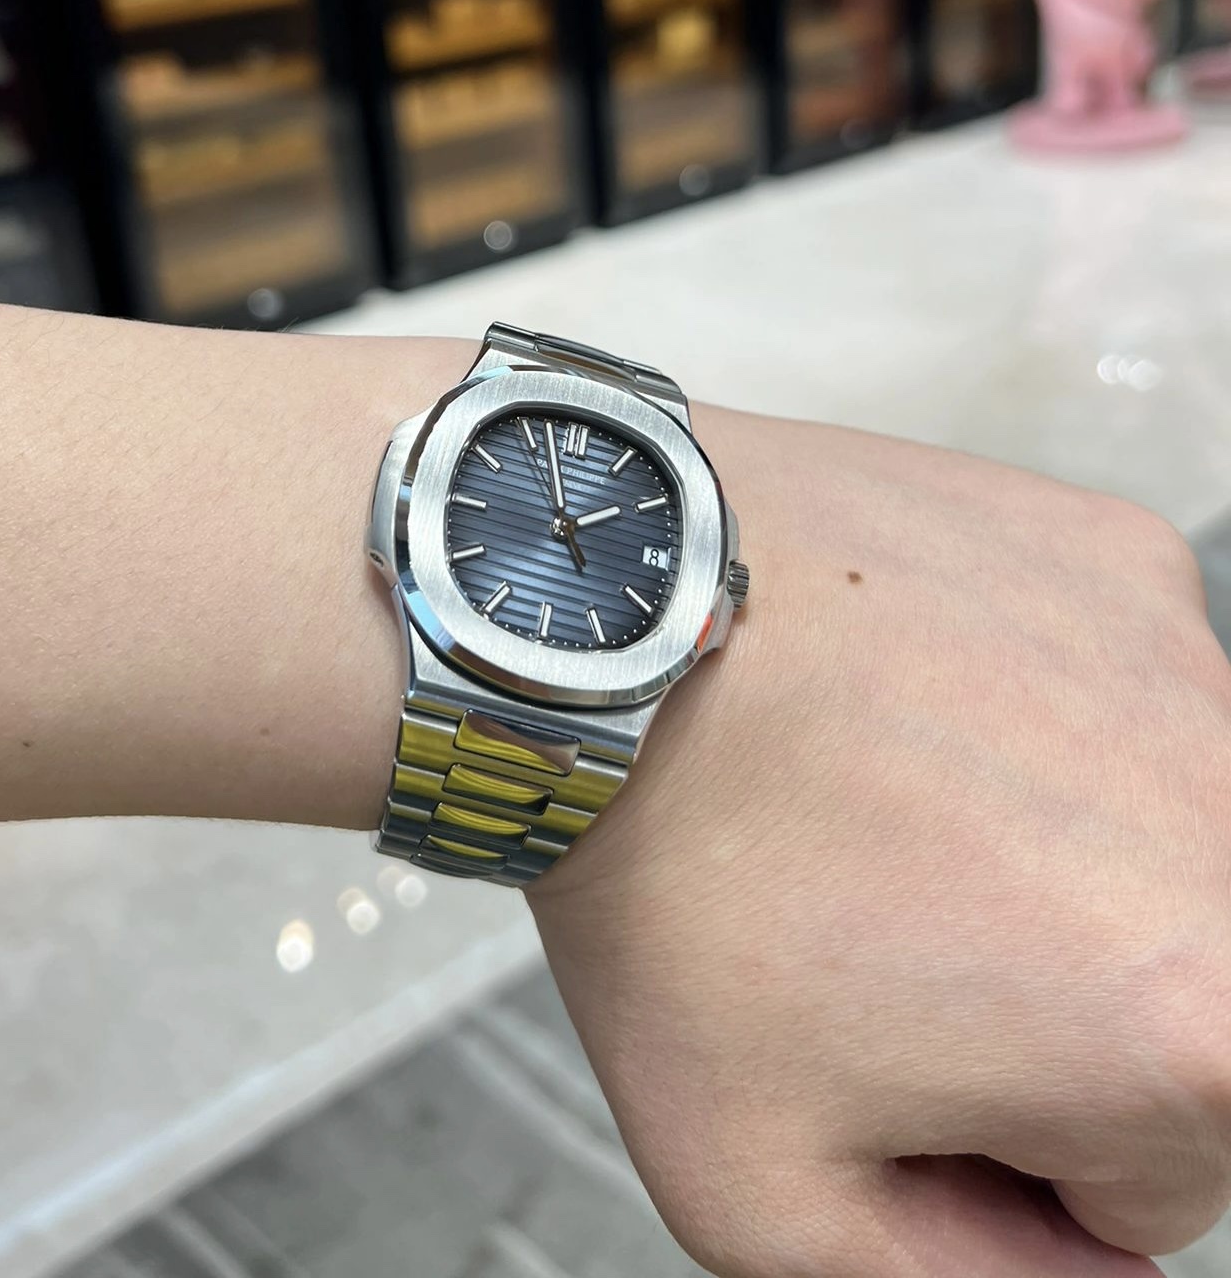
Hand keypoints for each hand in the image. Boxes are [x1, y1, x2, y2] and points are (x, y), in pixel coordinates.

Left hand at [529, 407, 1230, 1277]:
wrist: (603, 628)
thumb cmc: (667, 866)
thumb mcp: (763, 1186)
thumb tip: (1080, 1274)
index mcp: (1198, 1027)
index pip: (1152, 1181)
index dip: (991, 1128)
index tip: (882, 1032)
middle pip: (1172, 1005)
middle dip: (1039, 999)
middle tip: (869, 914)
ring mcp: (1187, 675)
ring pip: (1144, 846)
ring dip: (1038, 852)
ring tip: (872, 798)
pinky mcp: (1125, 566)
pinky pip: (1108, 702)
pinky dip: (1020, 718)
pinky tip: (896, 699)